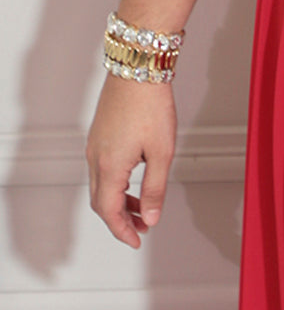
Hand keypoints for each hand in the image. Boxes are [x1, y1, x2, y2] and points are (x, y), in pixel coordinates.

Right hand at [86, 76, 176, 246]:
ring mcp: (95, 145)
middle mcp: (95, 157)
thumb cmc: (151, 104)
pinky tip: (137, 178)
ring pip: (101, 185)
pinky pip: (103, 168)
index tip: (137, 241)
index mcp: (109, 166)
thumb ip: (156, 188)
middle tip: (143, 227)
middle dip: (122, 218)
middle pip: (101, 201)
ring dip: (120, 200)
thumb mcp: (162, 151)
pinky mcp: (99, 134)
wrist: (138, 68)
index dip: (123, 231)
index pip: (109, 212)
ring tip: (145, 206)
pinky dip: (117, 182)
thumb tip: (152, 216)